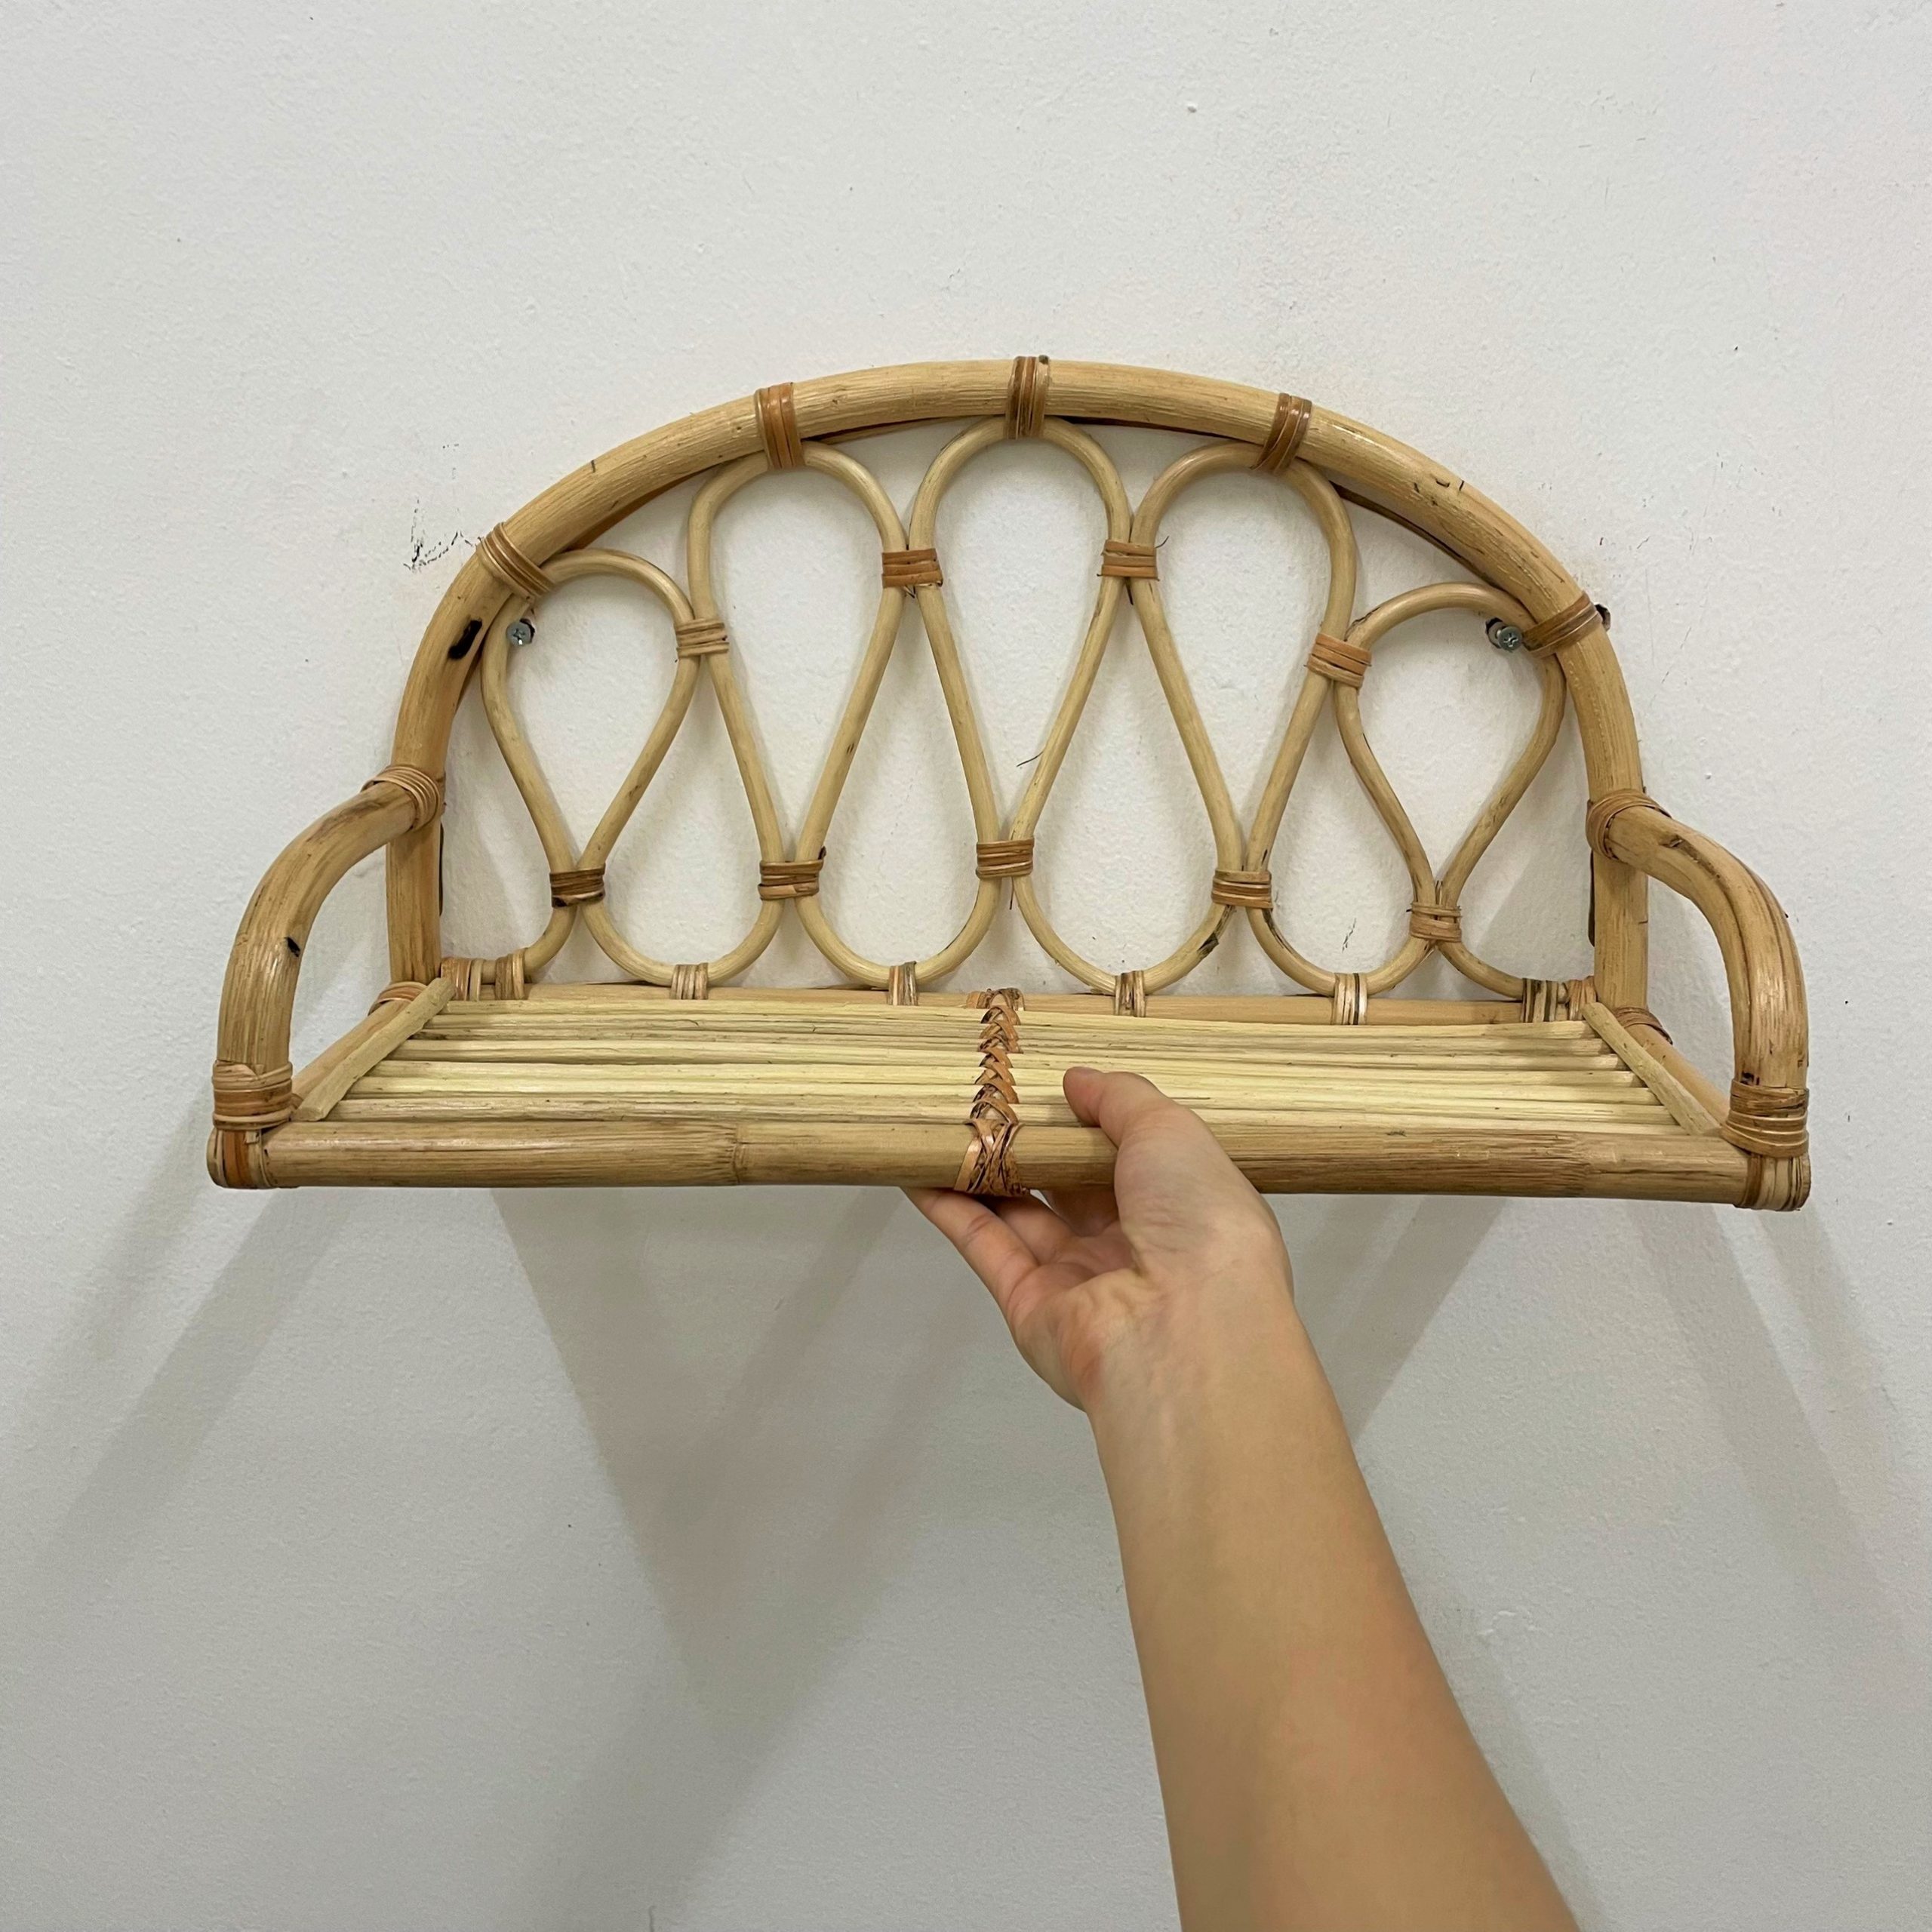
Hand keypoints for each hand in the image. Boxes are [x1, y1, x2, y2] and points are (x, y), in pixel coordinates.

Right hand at [908, 1067, 1291, 1408]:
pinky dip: (951, 1207)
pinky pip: (986, 1245)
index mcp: (1182, 1206)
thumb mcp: (1171, 1132)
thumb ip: (1121, 1099)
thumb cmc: (1199, 1224)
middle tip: (986, 1094)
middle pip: (1069, 1184)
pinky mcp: (1030, 1306)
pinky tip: (919, 1170)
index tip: (1048, 1081)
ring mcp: (1079, 1280)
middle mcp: (1133, 1245)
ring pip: (1020, 1213)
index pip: (1132, 1155)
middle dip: (1030, 1141)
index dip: (1091, 1119)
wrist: (1182, 1334)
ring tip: (941, 1118)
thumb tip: (1077, 1080)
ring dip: (982, 1168)